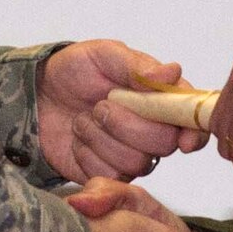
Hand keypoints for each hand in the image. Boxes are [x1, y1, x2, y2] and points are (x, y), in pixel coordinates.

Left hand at [38, 41, 209, 182]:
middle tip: (100, 106)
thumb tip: (171, 72)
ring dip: (102, 138)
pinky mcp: (110, 174)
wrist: (39, 96)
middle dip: (128, 125)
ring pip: (136, 162)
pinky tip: (78, 139)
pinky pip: (110, 176)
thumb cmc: (75, 70)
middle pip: (164, 144)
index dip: (194, 132)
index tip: (183, 140)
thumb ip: (136, 65)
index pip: (192, 119)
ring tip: (84, 119)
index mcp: (161, 98)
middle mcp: (154, 129)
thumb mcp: (102, 55)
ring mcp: (132, 154)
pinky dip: (88, 155)